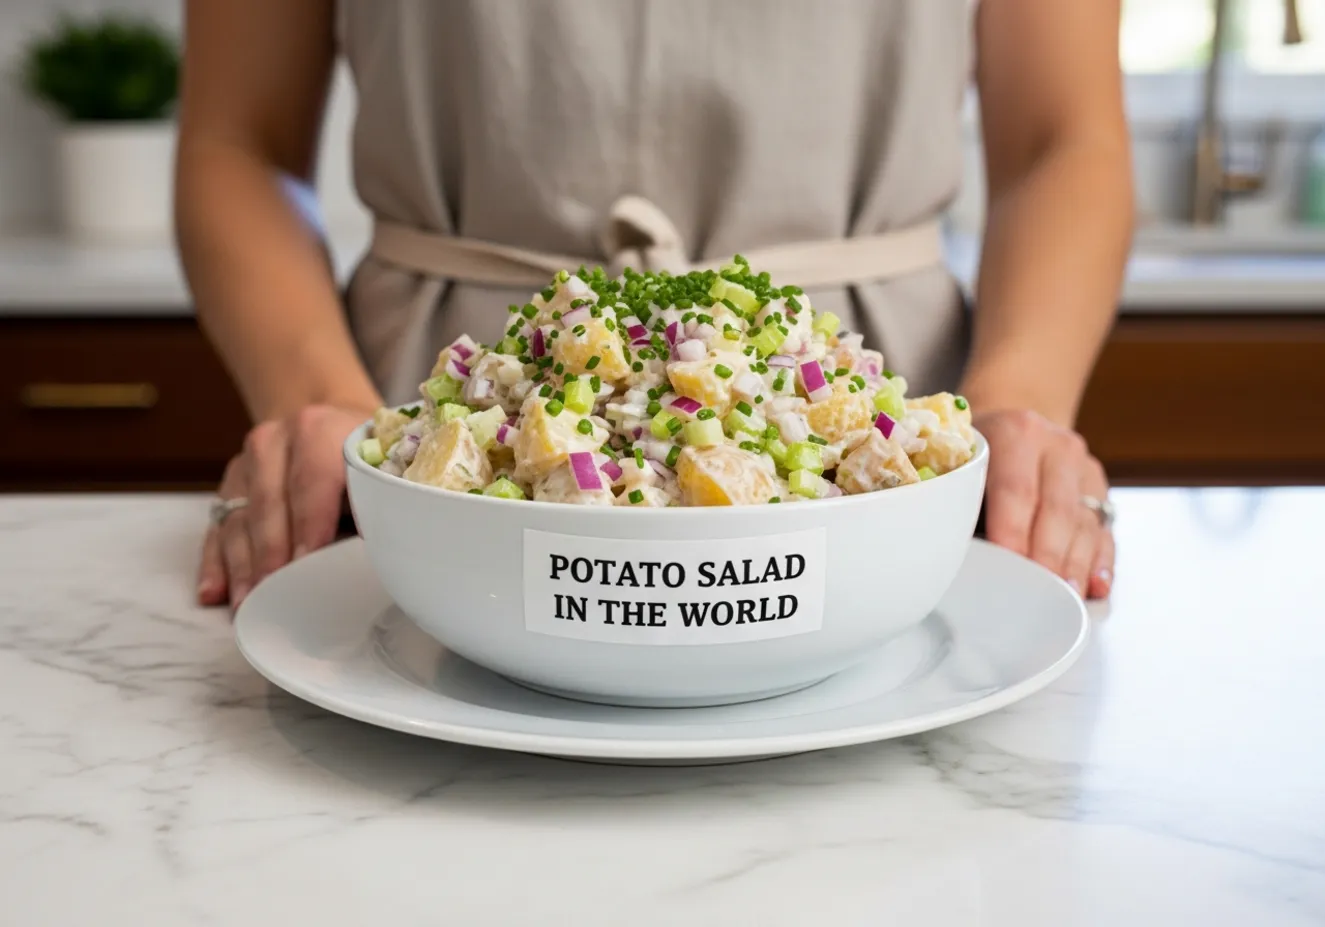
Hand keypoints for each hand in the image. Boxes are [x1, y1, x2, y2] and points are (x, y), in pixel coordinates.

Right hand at [198, 403, 373, 608]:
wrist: (330, 415)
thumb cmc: (363, 454)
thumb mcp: (379, 465)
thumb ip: (377, 502)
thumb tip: (384, 551)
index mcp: (318, 429)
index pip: (311, 481)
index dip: (308, 524)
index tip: (304, 565)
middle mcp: (276, 441)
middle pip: (269, 503)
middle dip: (271, 553)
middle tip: (272, 594)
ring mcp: (248, 462)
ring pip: (239, 518)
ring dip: (241, 565)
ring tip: (245, 603)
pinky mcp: (232, 482)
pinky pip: (219, 525)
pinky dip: (216, 562)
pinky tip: (214, 592)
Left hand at [975, 409, 1113, 598]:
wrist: (1015, 425)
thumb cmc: (978, 453)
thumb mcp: (962, 461)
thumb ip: (961, 500)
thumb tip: (954, 552)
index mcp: (1016, 433)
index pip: (1016, 489)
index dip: (1012, 532)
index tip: (1008, 568)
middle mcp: (1057, 446)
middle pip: (1056, 510)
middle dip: (1047, 557)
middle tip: (1038, 594)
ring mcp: (1083, 467)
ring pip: (1084, 523)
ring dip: (1075, 565)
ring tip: (1067, 598)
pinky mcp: (1099, 488)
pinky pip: (1103, 529)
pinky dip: (1100, 561)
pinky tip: (1096, 586)